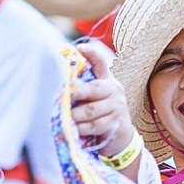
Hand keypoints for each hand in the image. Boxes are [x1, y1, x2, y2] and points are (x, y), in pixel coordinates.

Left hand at [71, 40, 135, 154]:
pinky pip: (94, 125)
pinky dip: (81, 128)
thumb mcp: (94, 97)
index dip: (91, 54)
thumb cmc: (101, 112)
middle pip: (94, 88)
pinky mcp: (115, 123)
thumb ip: (82, 89)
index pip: (100, 62)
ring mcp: (117, 107)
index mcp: (107, 79)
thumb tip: (63, 90)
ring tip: (67, 117)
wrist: (121, 135)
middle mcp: (114, 90)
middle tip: (63, 97)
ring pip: (91, 109)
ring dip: (76, 115)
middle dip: (77, 92)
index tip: (79, 48)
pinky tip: (75, 129)